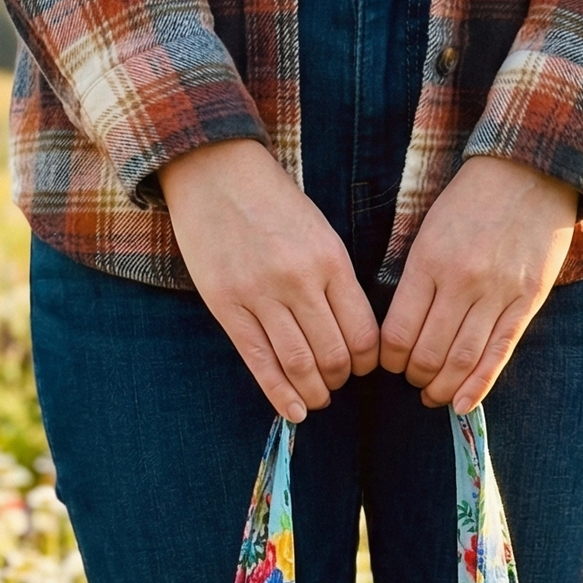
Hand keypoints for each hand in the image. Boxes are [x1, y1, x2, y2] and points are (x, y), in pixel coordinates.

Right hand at [159, 139, 378, 419]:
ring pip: (298, 363)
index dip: (368, 361)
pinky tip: (294, 411)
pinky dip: (279, 393)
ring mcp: (260, 295)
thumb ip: (336, 279)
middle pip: (333, 354)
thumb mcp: (319, 231)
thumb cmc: (272, 202)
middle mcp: (299, 280)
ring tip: (317, 399)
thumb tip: (351, 333)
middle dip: (340, 379)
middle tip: (337, 383)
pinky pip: (259, 361)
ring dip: (314, 391)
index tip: (364, 367)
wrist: (215, 171)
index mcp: (330, 260)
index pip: (363, 331)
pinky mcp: (227, 305)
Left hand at [379, 156, 576, 410]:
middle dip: (415, 377)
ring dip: (443, 387)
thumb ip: (417, 279)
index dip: (390, 359)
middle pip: (429, 352)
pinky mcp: (527, 301)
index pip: (399, 331)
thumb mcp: (429, 231)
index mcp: (429, 262)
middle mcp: (461, 282)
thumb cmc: (472, 202)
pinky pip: (499, 353)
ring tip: (434, 396)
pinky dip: (479, 384)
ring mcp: (497, 293)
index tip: (390, 364)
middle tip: (413, 382)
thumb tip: (400, 332)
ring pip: (463, 359)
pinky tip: (463, 404)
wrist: (530, 173)